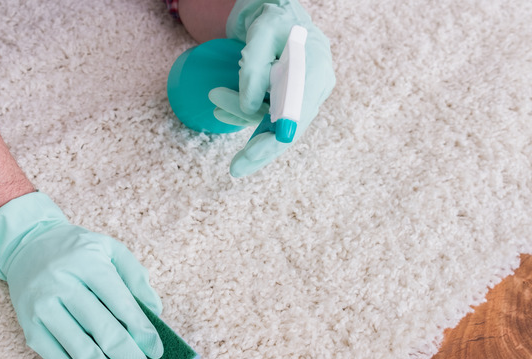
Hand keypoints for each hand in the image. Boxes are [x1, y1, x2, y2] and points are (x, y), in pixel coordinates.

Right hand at [0, 192, 162, 358]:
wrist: (27, 245)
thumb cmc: (77, 250)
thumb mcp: (110, 249)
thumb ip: (135, 276)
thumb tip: (155, 311)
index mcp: (88, 264)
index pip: (121, 304)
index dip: (142, 331)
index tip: (156, 351)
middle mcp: (62, 284)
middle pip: (102, 330)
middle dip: (128, 358)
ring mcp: (42, 307)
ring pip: (79, 349)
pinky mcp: (28, 325)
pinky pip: (54, 357)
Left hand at [215, 0, 335, 176]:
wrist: (281, 12)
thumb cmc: (273, 18)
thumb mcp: (260, 35)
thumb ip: (253, 71)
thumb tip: (249, 108)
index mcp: (314, 71)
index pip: (296, 116)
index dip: (275, 139)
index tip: (253, 155)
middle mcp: (315, 87)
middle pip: (289, 130)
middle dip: (260, 149)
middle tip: (235, 169)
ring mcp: (305, 94)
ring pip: (273, 121)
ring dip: (241, 114)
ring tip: (216, 97)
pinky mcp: (292, 97)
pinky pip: (269, 114)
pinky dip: (245, 114)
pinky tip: (223, 112)